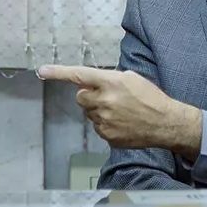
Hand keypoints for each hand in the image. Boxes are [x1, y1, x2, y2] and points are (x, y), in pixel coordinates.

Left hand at [37, 65, 201, 159]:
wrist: (165, 122)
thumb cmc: (150, 97)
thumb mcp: (131, 78)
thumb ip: (109, 78)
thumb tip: (92, 82)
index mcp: (110, 82)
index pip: (79, 75)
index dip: (58, 73)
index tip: (42, 71)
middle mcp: (104, 101)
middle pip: (80, 97)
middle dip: (89, 96)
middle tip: (107, 97)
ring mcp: (104, 121)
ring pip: (89, 113)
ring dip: (99, 110)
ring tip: (120, 111)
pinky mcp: (107, 136)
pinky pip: (98, 127)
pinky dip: (106, 124)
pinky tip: (122, 122)